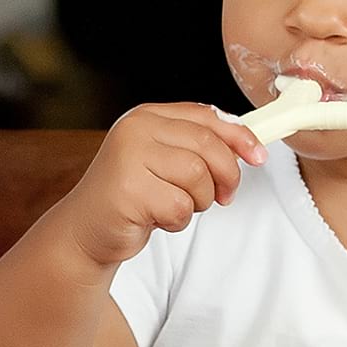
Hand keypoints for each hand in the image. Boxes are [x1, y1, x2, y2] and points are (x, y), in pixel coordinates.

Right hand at [60, 103, 266, 268]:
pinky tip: (157, 218)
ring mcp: (128, 158)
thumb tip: (249, 144)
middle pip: (208, 145)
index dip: (239, 136)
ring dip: (199, 200)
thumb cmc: (134, 195)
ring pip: (198, 175)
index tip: (258, 155)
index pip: (206, 116)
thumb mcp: (167, 161)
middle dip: (226, 175)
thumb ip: (199, 147)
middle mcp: (135, 130)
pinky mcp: (128, 191)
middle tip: (224, 195)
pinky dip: (178, 220)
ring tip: (175, 204)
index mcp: (147, 116)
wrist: (87, 230)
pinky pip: (181, 206)